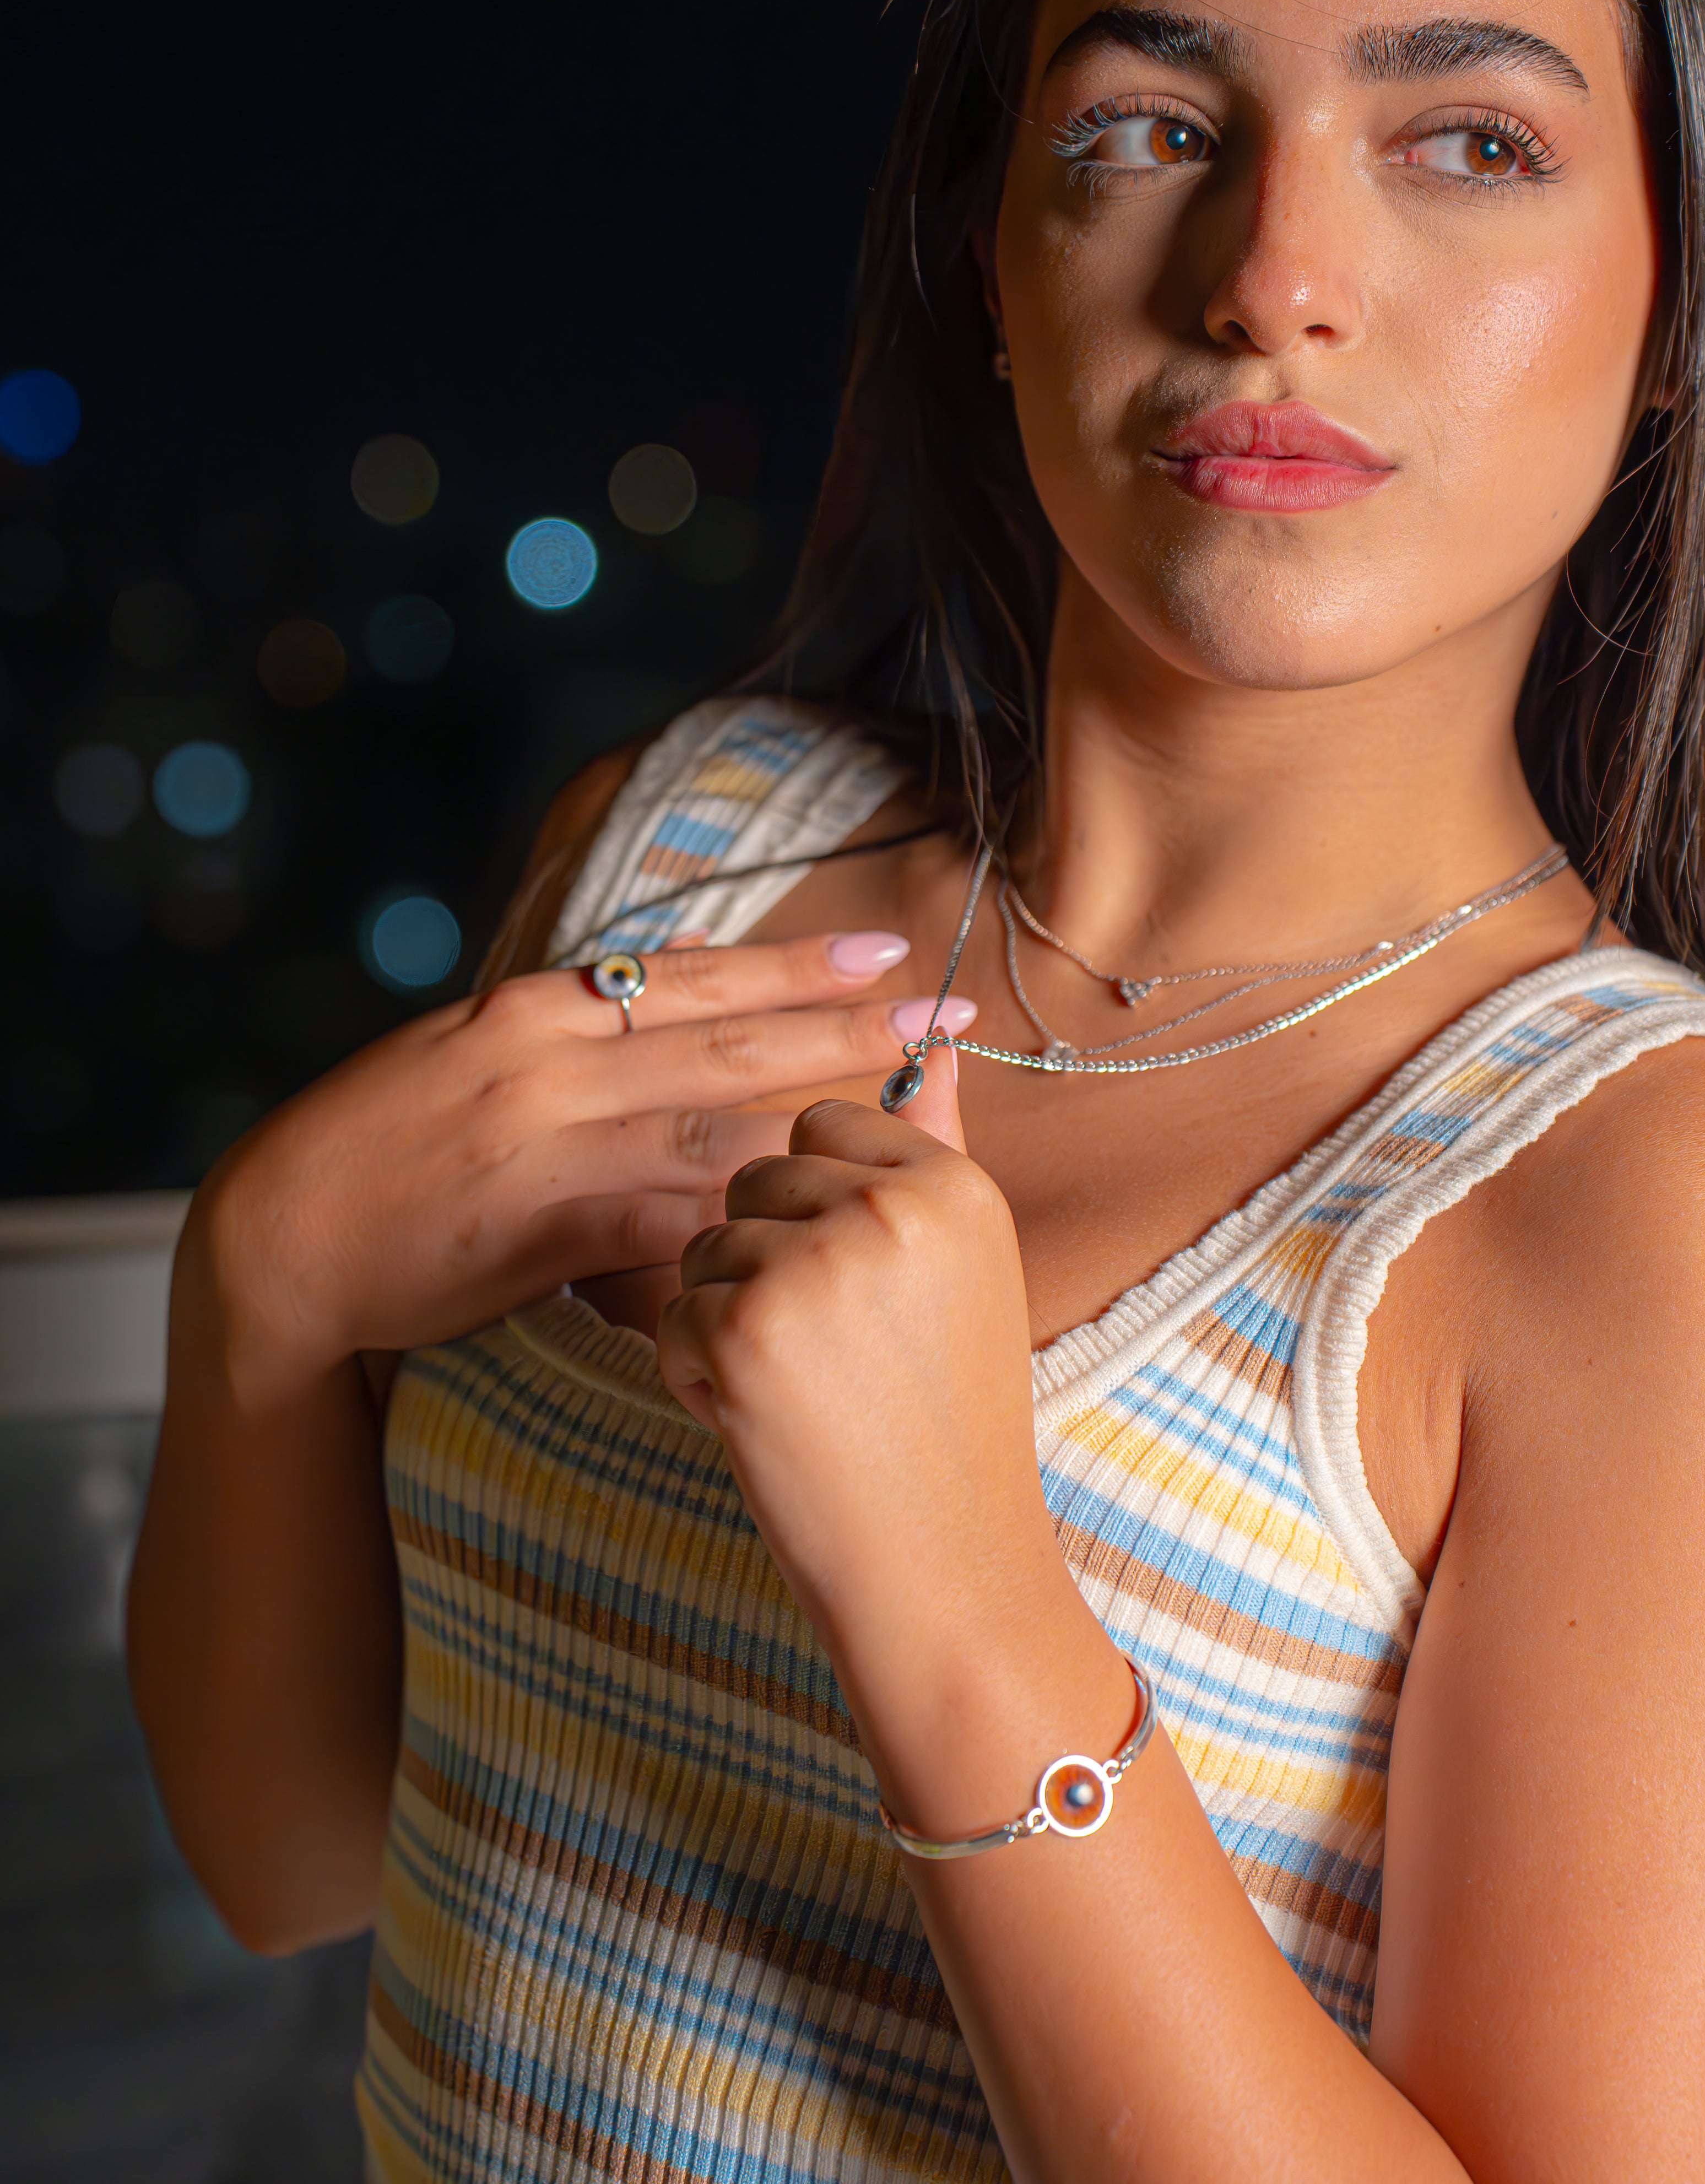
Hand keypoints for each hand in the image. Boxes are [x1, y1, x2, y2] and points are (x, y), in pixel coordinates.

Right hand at [182, 930, 974, 1396]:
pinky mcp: (538, 1234)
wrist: (285, 1233)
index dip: (795, 963)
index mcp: (538, 1011)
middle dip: (842, 1028)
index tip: (886, 948)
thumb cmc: (393, 1138)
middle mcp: (549, 1067)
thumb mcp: (483, 1047)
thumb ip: (590, 1020)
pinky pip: (659, 1226)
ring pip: (709, 1132)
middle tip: (941, 1014)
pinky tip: (808, 1218)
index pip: (693, 976)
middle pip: (725, 1043)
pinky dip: (734, 1222)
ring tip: (911, 1112)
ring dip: (817, 1123)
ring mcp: (545, 1150)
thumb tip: (701, 971)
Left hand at [658, 1052, 1064, 1695]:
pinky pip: (675, 1314)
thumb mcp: (968, 1268)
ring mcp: (814, 1266)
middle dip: (765, 1259)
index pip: (821, 1125)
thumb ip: (932, 1144)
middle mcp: (889, 1208)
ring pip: (706, 1244)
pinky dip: (700, 1375)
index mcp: (951, 1183)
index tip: (855, 1279)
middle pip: (754, 1179)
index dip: (813, 1203)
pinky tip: (770, 1426)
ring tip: (806, 1392)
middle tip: (833, 1353)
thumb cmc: (950, 1422)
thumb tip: (927, 1041)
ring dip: (729, 1317)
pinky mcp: (744, 1331)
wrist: (945, 1569)